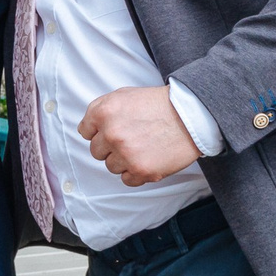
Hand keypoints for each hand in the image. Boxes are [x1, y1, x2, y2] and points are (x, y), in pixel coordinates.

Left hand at [80, 86, 199, 186]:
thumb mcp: (124, 95)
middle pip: (96, 151)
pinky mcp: (141, 170)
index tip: (113, 130)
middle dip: (111, 147)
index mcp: (103, 112)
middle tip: (132, 138)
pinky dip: (136, 173)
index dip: (99, 131)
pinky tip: (148, 158)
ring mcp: (125, 153)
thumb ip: (101, 109)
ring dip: (124, 160)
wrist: (190, 115)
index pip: (85, 132)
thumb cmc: (157, 104)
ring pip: (111, 166)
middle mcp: (111, 133)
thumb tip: (88, 129)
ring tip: (143, 147)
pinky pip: (126, 180)